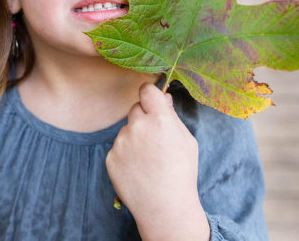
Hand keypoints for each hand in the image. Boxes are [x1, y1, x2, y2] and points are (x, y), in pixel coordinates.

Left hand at [106, 82, 209, 240]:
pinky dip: (126, 155)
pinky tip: (138, 170)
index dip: (150, 95)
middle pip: (135, 109)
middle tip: (155, 141)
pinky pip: (118, 148)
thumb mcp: (187, 141)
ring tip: (148, 161)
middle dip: (144, 119)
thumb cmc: (181, 173)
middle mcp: (138, 126)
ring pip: (126, 130)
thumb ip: (172, 116)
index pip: (147, 90)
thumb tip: (162, 97)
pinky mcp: (111, 157)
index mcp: (160, 119)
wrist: (165, 207)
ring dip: (134, 139)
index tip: (151, 101)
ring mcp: (122, 142)